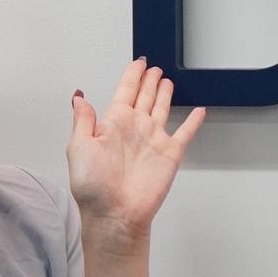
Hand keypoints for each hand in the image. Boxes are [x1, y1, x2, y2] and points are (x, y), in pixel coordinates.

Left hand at [66, 57, 206, 237]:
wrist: (115, 213)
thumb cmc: (93, 186)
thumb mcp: (79, 147)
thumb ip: (83, 120)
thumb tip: (79, 96)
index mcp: (113, 123)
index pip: (125, 91)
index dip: (132, 75)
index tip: (138, 63)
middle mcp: (135, 128)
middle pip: (144, 96)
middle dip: (149, 81)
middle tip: (154, 68)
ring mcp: (154, 140)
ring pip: (162, 108)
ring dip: (165, 94)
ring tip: (168, 80)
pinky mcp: (170, 153)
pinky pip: (185, 132)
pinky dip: (193, 121)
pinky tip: (198, 111)